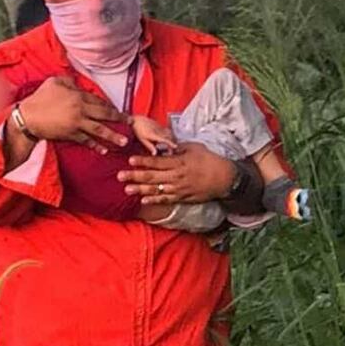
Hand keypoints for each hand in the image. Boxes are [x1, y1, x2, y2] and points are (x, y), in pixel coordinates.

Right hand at [17, 76, 129, 153]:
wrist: (27, 118)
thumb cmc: (40, 98)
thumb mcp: (54, 82)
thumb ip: (69, 81)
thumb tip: (78, 83)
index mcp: (78, 96)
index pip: (99, 101)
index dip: (110, 106)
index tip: (119, 110)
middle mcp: (80, 110)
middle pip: (104, 114)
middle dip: (119, 119)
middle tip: (131, 123)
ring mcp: (76, 124)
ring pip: (99, 130)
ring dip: (113, 136)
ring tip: (124, 141)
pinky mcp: (71, 135)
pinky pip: (86, 141)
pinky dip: (95, 146)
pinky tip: (104, 150)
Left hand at [117, 142, 235, 204]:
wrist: (224, 179)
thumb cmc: (210, 160)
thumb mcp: (194, 148)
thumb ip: (178, 147)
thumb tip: (165, 145)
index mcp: (179, 162)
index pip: (157, 162)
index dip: (143, 161)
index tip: (130, 160)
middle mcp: (176, 176)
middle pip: (152, 176)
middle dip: (134, 176)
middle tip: (119, 175)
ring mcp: (179, 188)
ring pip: (156, 189)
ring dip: (140, 189)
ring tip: (126, 189)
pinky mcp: (182, 197)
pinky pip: (166, 199)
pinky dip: (154, 200)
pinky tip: (143, 200)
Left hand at [131, 116, 177, 154]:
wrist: (137, 120)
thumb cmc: (138, 130)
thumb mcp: (142, 140)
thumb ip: (150, 146)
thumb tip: (155, 154)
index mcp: (154, 135)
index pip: (164, 139)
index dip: (170, 143)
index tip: (175, 146)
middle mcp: (158, 130)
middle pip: (169, 136)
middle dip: (172, 142)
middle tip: (171, 150)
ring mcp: (159, 127)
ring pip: (169, 132)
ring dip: (171, 138)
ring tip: (170, 144)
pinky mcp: (159, 125)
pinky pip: (166, 130)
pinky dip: (168, 134)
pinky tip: (167, 138)